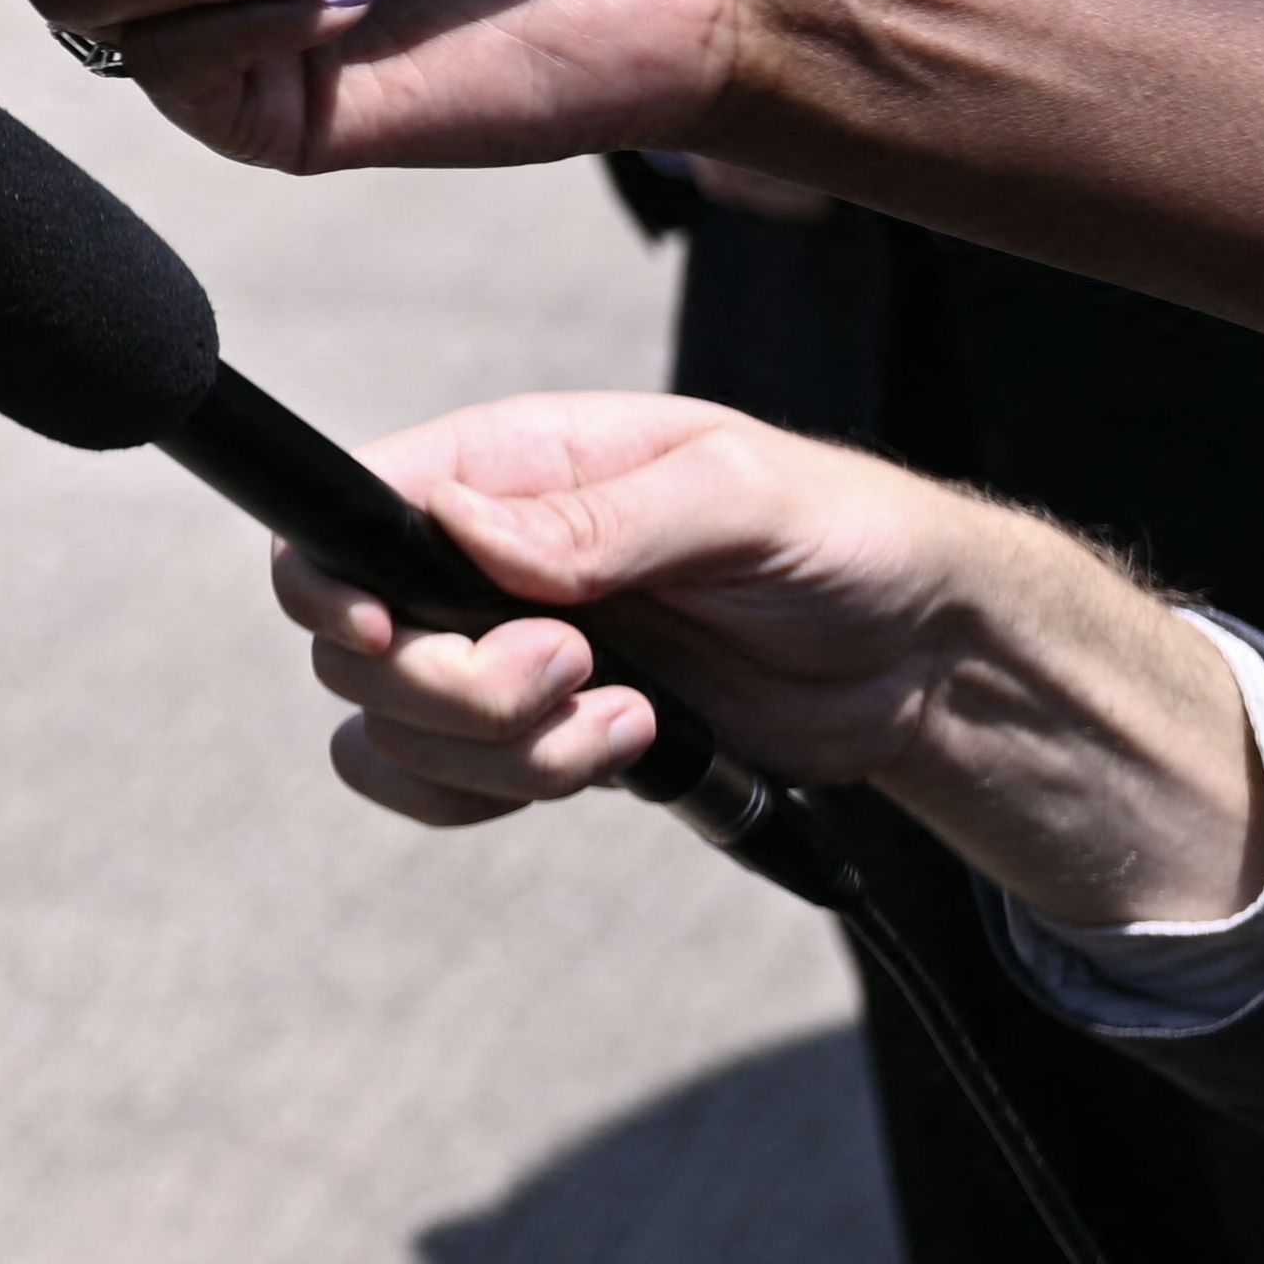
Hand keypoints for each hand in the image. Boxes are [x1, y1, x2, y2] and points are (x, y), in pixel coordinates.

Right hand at [279, 389, 1263, 935]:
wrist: (927, 660)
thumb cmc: (852, 539)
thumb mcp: (741, 497)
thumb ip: (599, 516)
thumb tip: (460, 526)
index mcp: (511, 468)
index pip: (344, 510)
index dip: (336, 587)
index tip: (400, 634)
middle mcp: (482, 560)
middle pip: (356, 650)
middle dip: (462, 692)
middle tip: (588, 671)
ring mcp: (505, 654)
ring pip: (395, 733)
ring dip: (509, 755)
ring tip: (638, 721)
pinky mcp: (541, 736)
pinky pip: (440, 788)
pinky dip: (500, 796)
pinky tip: (617, 761)